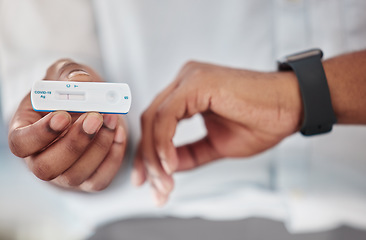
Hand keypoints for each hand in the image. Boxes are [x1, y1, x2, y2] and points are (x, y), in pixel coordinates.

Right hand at [8, 59, 126, 191]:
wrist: (89, 106)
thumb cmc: (70, 91)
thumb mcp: (65, 73)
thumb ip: (68, 72)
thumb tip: (80, 80)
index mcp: (25, 131)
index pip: (20, 144)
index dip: (39, 134)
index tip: (63, 115)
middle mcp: (41, 158)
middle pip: (46, 168)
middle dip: (74, 143)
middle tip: (95, 117)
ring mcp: (64, 173)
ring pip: (75, 175)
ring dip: (98, 147)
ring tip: (111, 118)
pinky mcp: (88, 180)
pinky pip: (99, 180)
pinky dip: (113, 157)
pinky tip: (118, 132)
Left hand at [131, 61, 302, 204]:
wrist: (293, 107)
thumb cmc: (262, 121)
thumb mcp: (217, 145)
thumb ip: (190, 154)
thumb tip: (167, 167)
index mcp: (188, 93)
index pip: (156, 123)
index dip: (149, 153)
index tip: (149, 181)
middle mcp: (185, 81)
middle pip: (151, 122)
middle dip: (148, 159)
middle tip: (155, 189)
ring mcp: (190, 79)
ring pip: (155, 119)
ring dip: (155, 155)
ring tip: (165, 183)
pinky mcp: (197, 82)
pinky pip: (168, 115)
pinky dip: (164, 142)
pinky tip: (170, 165)